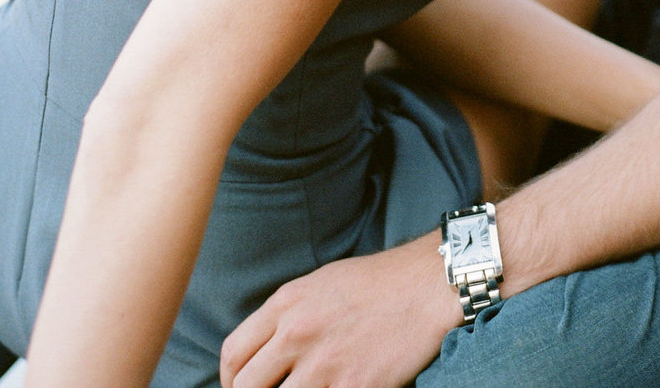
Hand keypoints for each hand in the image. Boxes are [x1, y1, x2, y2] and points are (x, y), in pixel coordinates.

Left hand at [220, 233, 461, 387]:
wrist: (429, 285)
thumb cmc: (380, 283)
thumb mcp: (323, 284)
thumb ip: (289, 314)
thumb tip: (265, 350)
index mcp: (287, 303)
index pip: (233, 354)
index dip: (229, 381)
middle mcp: (297, 333)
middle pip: (245, 387)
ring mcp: (324, 364)